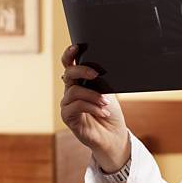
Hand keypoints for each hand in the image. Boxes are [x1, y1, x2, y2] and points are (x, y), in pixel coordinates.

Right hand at [60, 45, 129, 172]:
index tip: (77, 46)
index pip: (70, 64)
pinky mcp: (68, 117)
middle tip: (97, 74)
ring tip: (105, 103)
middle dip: (82, 70)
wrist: (113, 135)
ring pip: (74, 90)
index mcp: (80, 81)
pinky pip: (76, 106)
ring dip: (93, 95)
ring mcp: (68, 104)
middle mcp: (71, 90)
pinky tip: (102, 112)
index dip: (70, 54)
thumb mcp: (109, 92)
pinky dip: (92, 107)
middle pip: (69, 73)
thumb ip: (101, 80)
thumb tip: (100, 66)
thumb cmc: (111, 112)